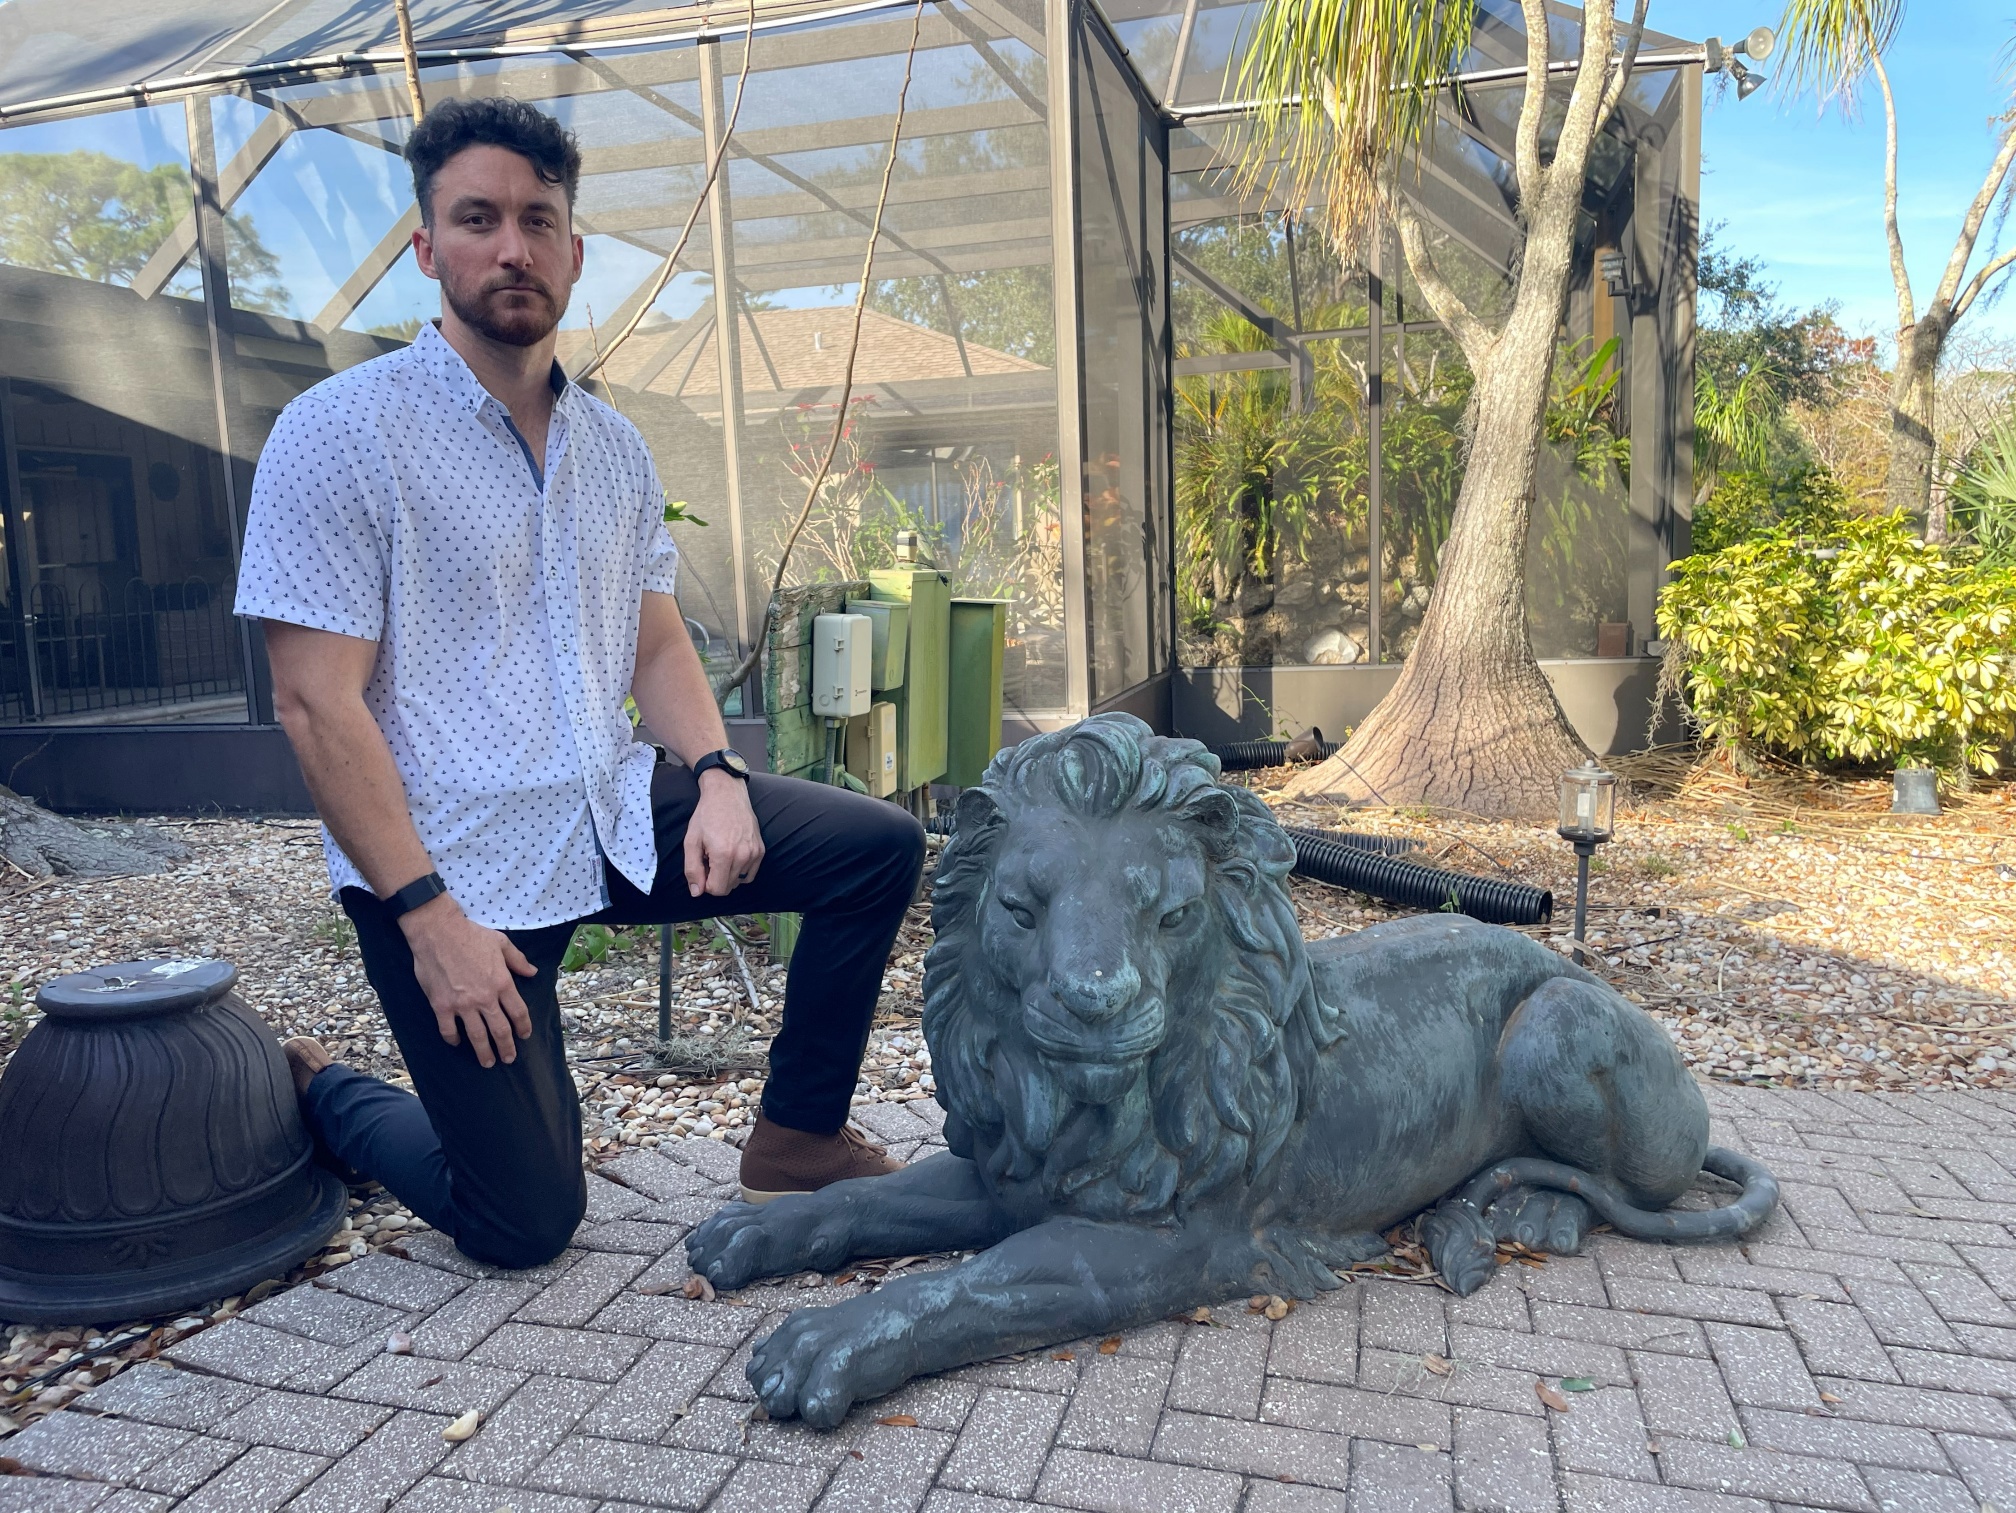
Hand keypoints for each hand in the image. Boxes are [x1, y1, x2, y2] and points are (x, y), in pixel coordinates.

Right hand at [399, 897, 536, 1066]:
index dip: (523, 1027)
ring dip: (483, 1052)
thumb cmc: (470, 935)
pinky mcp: (441, 1006)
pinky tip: (457, 1043)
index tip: (524, 1035)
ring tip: (487, 1063)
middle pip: (500, 1030)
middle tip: (508, 1059)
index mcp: (502, 983)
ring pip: (477, 1036)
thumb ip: (518, 960)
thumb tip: (532, 973)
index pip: (518, 1012)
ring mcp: (462, 1005)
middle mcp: (485, 998)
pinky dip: (453, 1039)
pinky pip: (449, 1030)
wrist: (438, 932)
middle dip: (506, 1048)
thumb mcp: (501, 943)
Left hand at [685, 771, 763, 896]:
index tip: (702, 868)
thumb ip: (692, 869)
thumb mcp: (691, 841)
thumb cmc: (707, 815)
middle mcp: (743, 856)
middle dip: (716, 879)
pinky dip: (740, 871)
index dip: (706, 884)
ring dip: (728, 875)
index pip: (717, 890)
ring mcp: (754, 853)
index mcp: (724, 855)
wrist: (727, 794)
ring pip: (739, 882)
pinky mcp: (761, 850)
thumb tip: (697, 892)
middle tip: (709, 859)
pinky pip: (750, 874)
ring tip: (721, 856)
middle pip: (728, 887)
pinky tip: (732, 856)